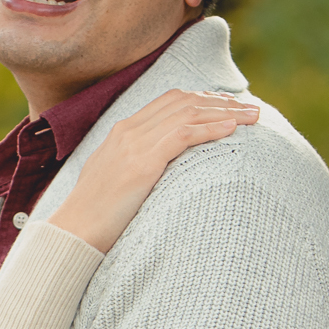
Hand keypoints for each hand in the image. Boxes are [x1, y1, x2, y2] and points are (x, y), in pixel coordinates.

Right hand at [48, 89, 258, 251]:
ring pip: (188, 114)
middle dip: (222, 101)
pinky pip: (184, 135)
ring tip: (254, 116)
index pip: (170, 100)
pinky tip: (232, 129)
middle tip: (252, 107)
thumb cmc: (95, 213)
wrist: (75, 230)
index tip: (229, 105)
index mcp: (122, 130)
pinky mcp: (142, 163)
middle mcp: (128, 130)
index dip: (204, 98)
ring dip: (226, 111)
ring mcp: (134, 144)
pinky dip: (210, 128)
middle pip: (184, 101)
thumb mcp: (113, 177)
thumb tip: (159, 166)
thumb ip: (134, 162)